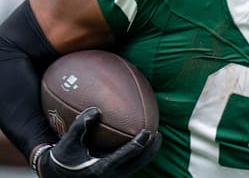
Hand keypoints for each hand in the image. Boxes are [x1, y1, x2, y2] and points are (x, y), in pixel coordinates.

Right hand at [36, 108, 160, 177]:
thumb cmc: (63, 158)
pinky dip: (140, 155)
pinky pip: (132, 165)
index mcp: (102, 168)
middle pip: (140, 162)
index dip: (140, 143)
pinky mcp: (115, 176)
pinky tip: (141, 142)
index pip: (128, 154)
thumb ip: (80, 126)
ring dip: (148, 153)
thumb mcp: (67, 143)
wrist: (57, 176)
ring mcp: (115, 177)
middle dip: (151, 149)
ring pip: (138, 166)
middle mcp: (112, 175)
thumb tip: (96, 110)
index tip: (148, 131)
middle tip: (158, 134)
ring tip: (155, 138)